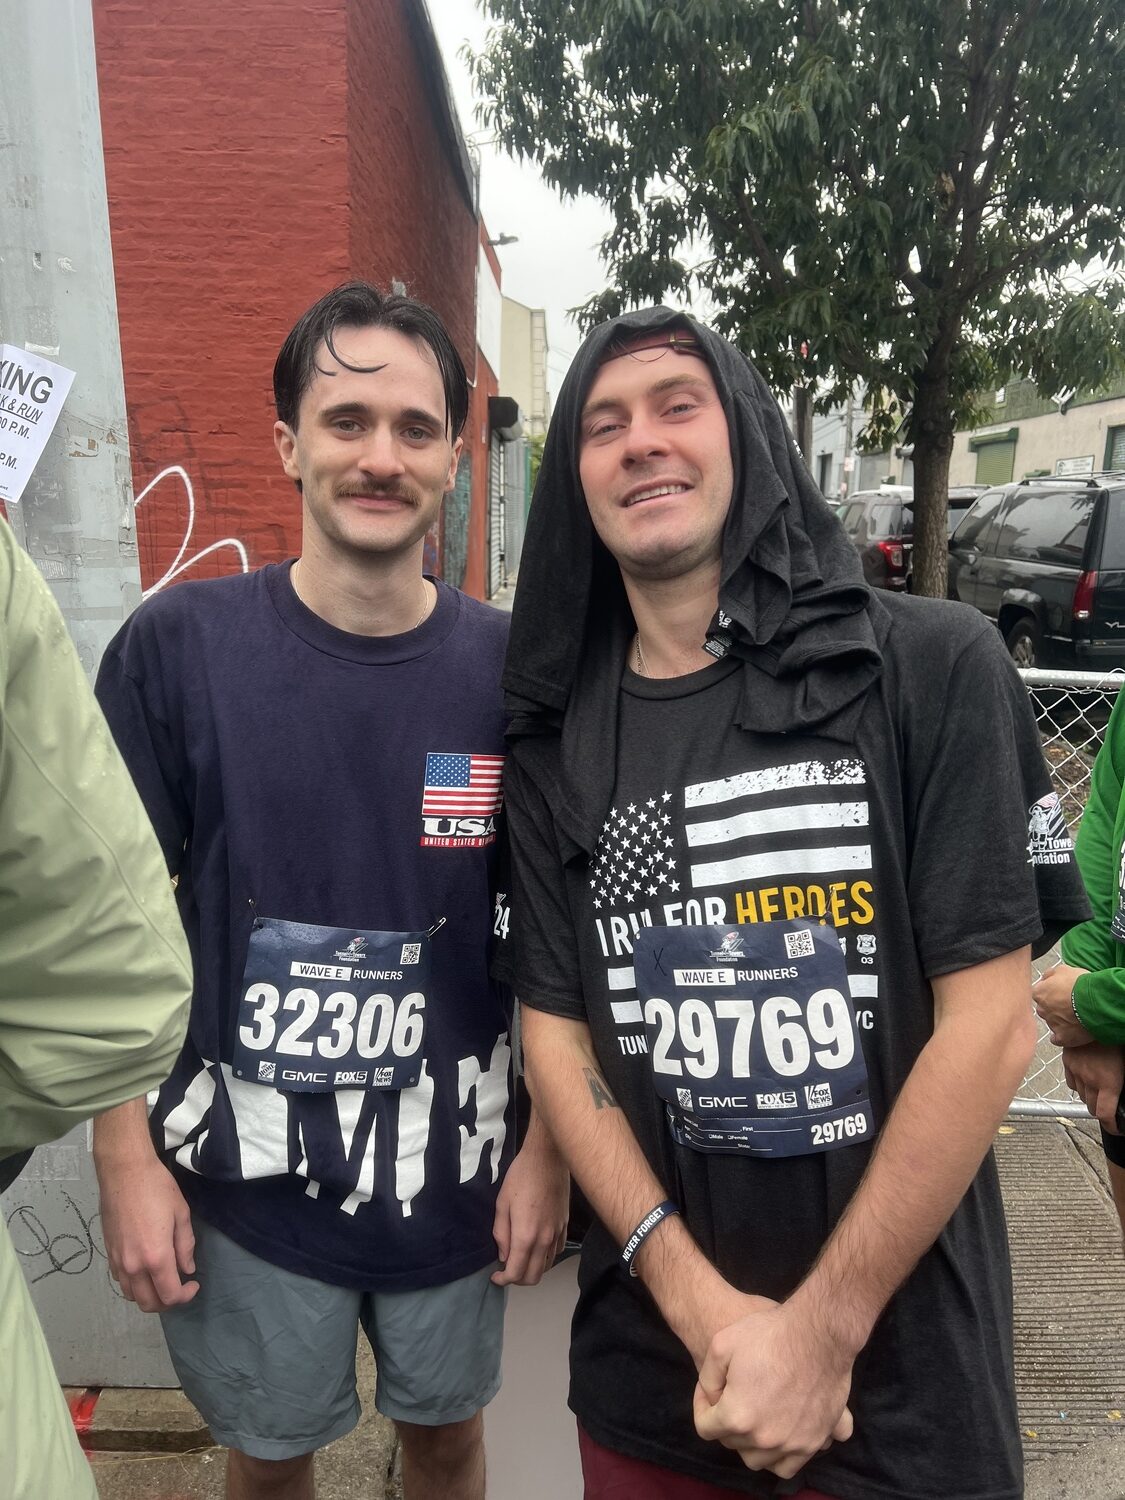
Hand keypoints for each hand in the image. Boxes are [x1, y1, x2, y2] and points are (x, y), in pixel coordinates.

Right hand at [97, 1155, 198, 1310]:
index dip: (185, 1296)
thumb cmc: (157, 1188)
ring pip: (132, 1295)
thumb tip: (187, 1269)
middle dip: (167, 1302)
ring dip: (149, 1296)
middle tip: (180, 1287)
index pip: (169, 1296)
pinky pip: (120, 1281)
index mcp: (155, 1257)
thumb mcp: (181, 1214)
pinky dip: (134, 1285)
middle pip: (148, 1303)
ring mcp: (117, 1261)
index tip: (194, 1284)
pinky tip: (145, 1270)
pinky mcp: (108, 1253)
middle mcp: (133, 1266)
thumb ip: (185, 1246)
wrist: (124, 1172)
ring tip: (163, 1280)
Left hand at [491, 1127, 568, 1285]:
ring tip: (520, 1258)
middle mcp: (544, 1240)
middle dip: (517, 1280)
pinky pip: (556, 1252)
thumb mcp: (502, 1204)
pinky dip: (545, 1257)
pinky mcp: (565, 1225)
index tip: (495, 1277)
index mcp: (526, 1236)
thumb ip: (501, 1234)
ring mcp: (557, 1233)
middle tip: (506, 1270)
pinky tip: (536, 1246)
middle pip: (534, 1277)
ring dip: (532, 1269)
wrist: (548, 1158)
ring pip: (547, 1266)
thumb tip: (503, 1257)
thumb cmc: (521, 1177)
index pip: (516, 1273)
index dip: (503, 1280)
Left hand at [692, 1295, 853, 1478]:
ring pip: (757, 1460)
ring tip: (753, 1416)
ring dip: (749, 1443)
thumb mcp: (721, 1345)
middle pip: (731, 1443)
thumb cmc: (770, 1334)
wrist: (819, 1334)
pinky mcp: (813, 1442)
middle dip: (726, 1421)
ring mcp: (790, 1444)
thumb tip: (712, 1400)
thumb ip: (707, 1379)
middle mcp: (763, 1438)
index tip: (712, 1389)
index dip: (702, 1405)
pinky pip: (787, 1466)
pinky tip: (774, 1432)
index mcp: (737, 1416)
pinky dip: (777, 1457)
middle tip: (734, 1396)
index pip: (705, 1428)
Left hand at [1032, 963, 1091, 1047]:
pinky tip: (1071, 1032)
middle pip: (1044, 1009)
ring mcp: (1051, 1025)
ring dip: (1060, 1021)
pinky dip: (1064, 1036)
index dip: (1050, 993)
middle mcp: (1041, 1010)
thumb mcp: (1063, 969)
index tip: (1060, 994)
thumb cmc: (1079, 983)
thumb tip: (1045, 978)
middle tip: (1068, 1005)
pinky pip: (1058, 1039)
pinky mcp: (1062, 1038)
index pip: (1039, 994)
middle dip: (1054, 1008)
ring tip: (1075, 1017)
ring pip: (1052, 1023)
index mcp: (1039, 993)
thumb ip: (1050, 974)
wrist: (1094, 1002)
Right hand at [1063, 1042, 1124, 1133]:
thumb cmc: (1115, 1038)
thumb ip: (1121, 1078)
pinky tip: (1085, 1078)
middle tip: (1109, 1109)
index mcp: (1108, 1081)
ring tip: (1098, 1092)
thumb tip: (1121, 1088)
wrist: (1094, 1012)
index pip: (1105, 1114)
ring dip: (1089, 1097)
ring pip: (1080, 1094)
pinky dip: (1078, 1084)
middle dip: (1101, 1111)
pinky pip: (1070, 1081)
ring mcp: (1076, 1069)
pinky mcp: (1067, 1060)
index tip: (1117, 1127)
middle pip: (1091, 1107)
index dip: (1112, 1126)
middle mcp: (1090, 1079)